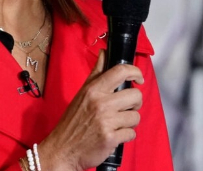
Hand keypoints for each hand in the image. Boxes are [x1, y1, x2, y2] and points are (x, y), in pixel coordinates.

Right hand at [37, 50, 143, 170]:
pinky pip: (131, 133)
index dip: (135, 72)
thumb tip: (104, 53)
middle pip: (136, 96)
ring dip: (129, 121)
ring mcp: (106, 121)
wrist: (63, 149)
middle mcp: (101, 103)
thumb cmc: (72, 121)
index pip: (120, 72)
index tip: (139, 78)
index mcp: (94, 90)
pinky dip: (125, 135)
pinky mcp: (111, 139)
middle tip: (127, 107)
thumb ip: (96, 73)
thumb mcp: (82, 93)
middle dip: (134, 103)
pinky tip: (115, 134)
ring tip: (117, 123)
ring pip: (136, 117)